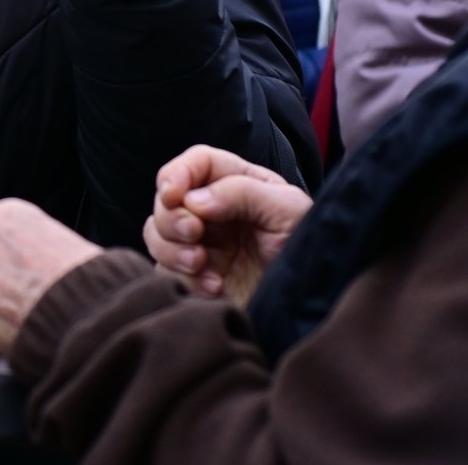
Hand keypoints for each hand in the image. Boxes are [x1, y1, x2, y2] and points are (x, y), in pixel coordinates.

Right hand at [142, 145, 311, 305]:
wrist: (311, 305)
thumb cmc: (309, 250)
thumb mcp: (288, 210)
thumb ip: (243, 193)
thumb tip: (193, 200)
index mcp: (239, 184)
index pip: (196, 163)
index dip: (177, 173)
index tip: (173, 195)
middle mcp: (215, 211)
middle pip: (167, 200)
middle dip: (172, 217)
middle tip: (194, 234)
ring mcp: (203, 245)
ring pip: (157, 234)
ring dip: (171, 249)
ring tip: (200, 265)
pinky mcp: (196, 278)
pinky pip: (165, 271)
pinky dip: (183, 279)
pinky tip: (214, 289)